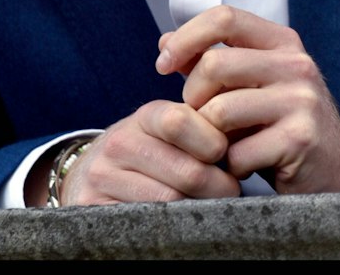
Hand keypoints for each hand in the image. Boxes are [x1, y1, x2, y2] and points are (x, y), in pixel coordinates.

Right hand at [52, 101, 240, 205]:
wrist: (91, 173)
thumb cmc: (151, 149)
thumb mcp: (171, 129)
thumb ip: (204, 127)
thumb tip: (248, 137)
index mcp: (145, 117)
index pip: (181, 122)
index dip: (212, 143)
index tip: (225, 156)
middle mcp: (119, 144)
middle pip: (185, 170)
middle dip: (219, 184)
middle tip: (231, 190)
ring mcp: (102, 178)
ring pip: (170, 200)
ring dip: (200, 206)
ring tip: (212, 204)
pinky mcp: (94, 208)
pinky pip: (147, 221)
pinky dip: (173, 223)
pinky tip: (183, 218)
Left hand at [156, 5, 339, 194]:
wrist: (331, 166)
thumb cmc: (281, 124)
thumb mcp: (251, 84)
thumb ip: (210, 62)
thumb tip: (165, 43)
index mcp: (283, 43)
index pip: (225, 18)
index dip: (185, 37)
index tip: (162, 65)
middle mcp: (297, 65)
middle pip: (214, 65)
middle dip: (192, 98)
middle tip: (201, 120)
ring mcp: (301, 101)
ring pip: (219, 111)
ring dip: (208, 137)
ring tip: (223, 144)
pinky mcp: (299, 139)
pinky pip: (236, 153)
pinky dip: (230, 165)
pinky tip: (245, 164)